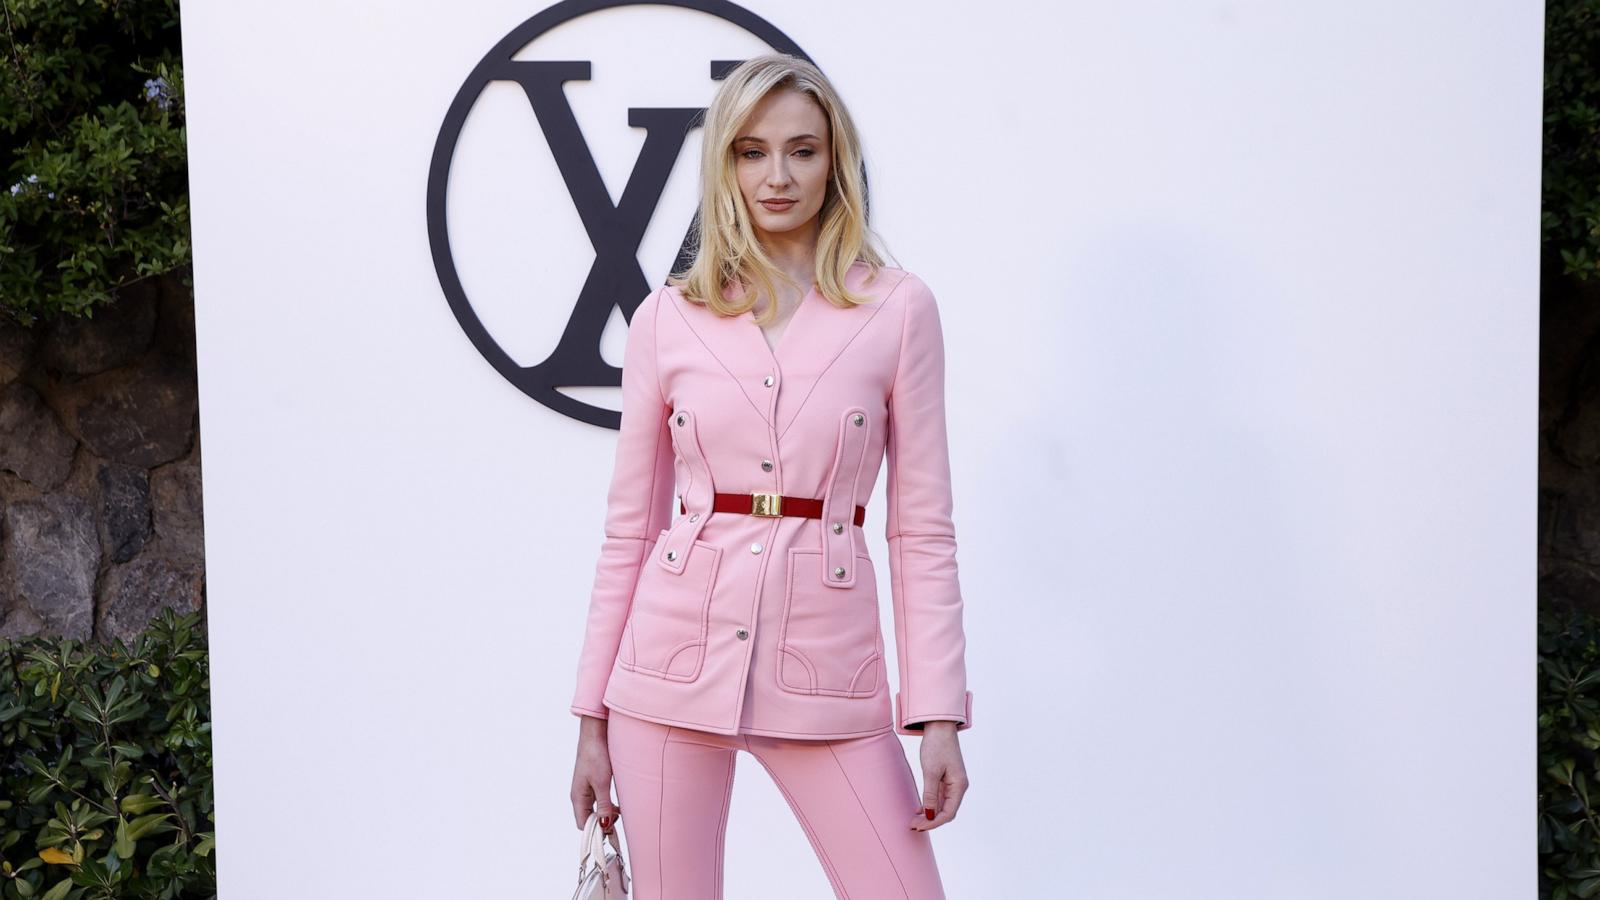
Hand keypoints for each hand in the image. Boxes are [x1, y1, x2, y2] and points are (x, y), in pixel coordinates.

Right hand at [570, 715, 621, 833]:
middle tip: (620, 823)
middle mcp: (580, 795)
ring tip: (622, 813)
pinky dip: (609, 805)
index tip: (612, 833)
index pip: (584, 824)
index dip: (596, 832)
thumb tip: (604, 825)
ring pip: (596, 810)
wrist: (596, 732)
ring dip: (608, 814)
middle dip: (603, 824)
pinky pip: (600, 800)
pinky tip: (620, 803)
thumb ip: (604, 804)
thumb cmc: (596, 755)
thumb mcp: (602, 782)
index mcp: (578, 797)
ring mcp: (587, 788)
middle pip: (590, 819)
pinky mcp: (594, 781)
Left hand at [909, 721, 967, 830]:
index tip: (918, 826)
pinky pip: (940, 797)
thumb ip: (930, 794)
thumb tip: (930, 815)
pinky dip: (931, 804)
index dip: (934, 823)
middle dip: (931, 821)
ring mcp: (953, 782)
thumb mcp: (931, 771)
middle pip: (947, 812)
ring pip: (943, 805)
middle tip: (913, 824)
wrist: (939, 726)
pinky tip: (920, 808)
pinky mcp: (946, 778)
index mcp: (959, 785)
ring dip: (930, 814)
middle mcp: (958, 786)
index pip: (948, 813)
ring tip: (914, 819)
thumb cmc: (937, 746)